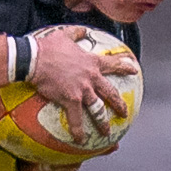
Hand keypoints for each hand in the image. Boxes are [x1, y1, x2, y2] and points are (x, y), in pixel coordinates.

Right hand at [30, 26, 137, 143]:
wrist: (36, 59)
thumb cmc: (48, 47)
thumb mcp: (65, 35)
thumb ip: (77, 33)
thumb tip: (83, 30)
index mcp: (91, 63)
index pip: (113, 64)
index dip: (124, 67)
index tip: (134, 69)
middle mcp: (91, 78)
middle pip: (110, 93)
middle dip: (119, 103)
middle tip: (125, 112)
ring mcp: (83, 90)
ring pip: (98, 109)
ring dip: (103, 121)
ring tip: (107, 131)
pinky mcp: (71, 100)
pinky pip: (77, 118)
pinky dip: (79, 130)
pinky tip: (80, 140)